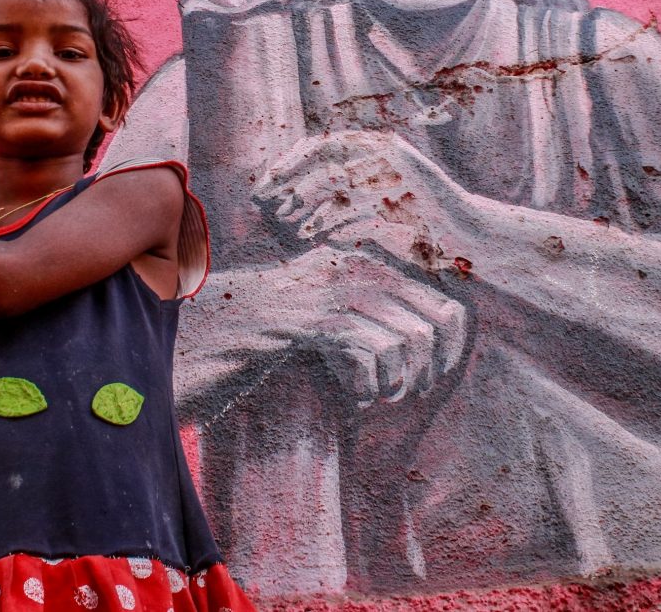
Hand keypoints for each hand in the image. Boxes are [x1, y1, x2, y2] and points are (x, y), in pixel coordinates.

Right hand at [183, 248, 466, 407]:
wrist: (211, 325)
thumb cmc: (268, 325)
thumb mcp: (323, 304)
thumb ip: (366, 307)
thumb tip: (426, 335)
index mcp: (362, 262)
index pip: (443, 301)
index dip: (449, 347)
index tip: (434, 375)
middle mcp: (355, 269)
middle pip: (432, 323)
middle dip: (428, 367)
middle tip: (405, 392)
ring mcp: (335, 291)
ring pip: (405, 342)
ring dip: (395, 380)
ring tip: (372, 395)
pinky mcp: (317, 319)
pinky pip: (369, 356)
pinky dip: (367, 387)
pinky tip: (351, 398)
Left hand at [254, 131, 467, 274]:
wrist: (469, 231)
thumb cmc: (419, 222)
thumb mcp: (372, 210)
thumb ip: (340, 202)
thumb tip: (295, 206)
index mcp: (373, 147)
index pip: (320, 145)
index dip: (291, 162)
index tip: (267, 184)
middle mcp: (383, 146)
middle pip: (324, 151)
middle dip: (291, 174)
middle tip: (264, 196)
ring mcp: (399, 161)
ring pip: (340, 174)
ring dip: (311, 199)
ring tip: (291, 223)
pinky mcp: (411, 179)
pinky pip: (364, 197)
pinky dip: (339, 217)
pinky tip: (321, 235)